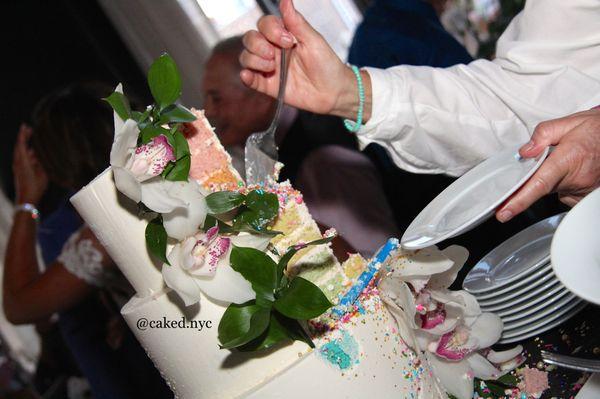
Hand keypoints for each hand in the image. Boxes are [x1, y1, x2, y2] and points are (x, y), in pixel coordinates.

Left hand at [13, 124, 47, 205]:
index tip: (26, 126)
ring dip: (27, 147)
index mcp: (22, 162)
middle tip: (30, 129)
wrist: (26, 200)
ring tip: (34, 141)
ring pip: (21, 153)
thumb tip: (39, 155)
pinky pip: (23, 159)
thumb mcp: (42, 174)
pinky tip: (34, 154)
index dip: (23, 135)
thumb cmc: (35, 188)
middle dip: (24, 138)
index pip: (21, 145)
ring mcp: (17, 167)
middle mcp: (18, 163)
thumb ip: (41, 163)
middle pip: (20, 147)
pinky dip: (28, 154)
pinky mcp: (19, 171)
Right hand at [239, 0, 368, 118]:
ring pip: (246, 57)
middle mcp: (273, 50)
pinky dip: (246, 77)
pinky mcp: (268, 86)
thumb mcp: (313, 40)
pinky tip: (248, 76)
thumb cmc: (326, 64)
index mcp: (284, 36)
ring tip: (272, 68)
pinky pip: (250, 79)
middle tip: (275, 55)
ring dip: (255, 60)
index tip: (289, 41)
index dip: (271, 30)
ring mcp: (269, 68)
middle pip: (250, 39)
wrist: (333, 92)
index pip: (264, 24)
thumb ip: (296, 22)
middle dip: (258, 45)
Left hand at [496, 108, 599, 221]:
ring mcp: (582, 191)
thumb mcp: (570, 123)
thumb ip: (543, 134)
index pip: (538, 184)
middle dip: (534, 177)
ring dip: (552, 179)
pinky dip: (563, 183)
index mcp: (569, 159)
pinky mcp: (584, 198)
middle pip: (541, 186)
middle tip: (550, 159)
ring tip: (569, 161)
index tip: (504, 213)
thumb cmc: (597, 131)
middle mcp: (577, 179)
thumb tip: (525, 151)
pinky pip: (564, 193)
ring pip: (552, 190)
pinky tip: (574, 170)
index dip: (519, 201)